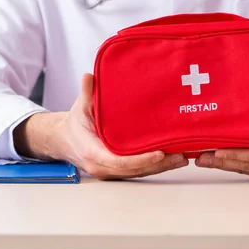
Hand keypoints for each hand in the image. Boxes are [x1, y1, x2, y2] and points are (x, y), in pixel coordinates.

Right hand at [16, 74, 188, 179]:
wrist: (65, 140)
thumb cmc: (75, 124)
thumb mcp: (80, 107)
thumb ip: (86, 93)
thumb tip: (89, 76)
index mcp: (93, 152)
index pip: (120, 161)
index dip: (141, 159)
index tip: (159, 153)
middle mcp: (103, 166)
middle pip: (135, 170)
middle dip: (159, 164)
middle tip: (181, 155)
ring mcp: (110, 171)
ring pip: (139, 172)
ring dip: (161, 167)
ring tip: (183, 157)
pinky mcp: (117, 170)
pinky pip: (138, 170)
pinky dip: (155, 166)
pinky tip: (171, 158)